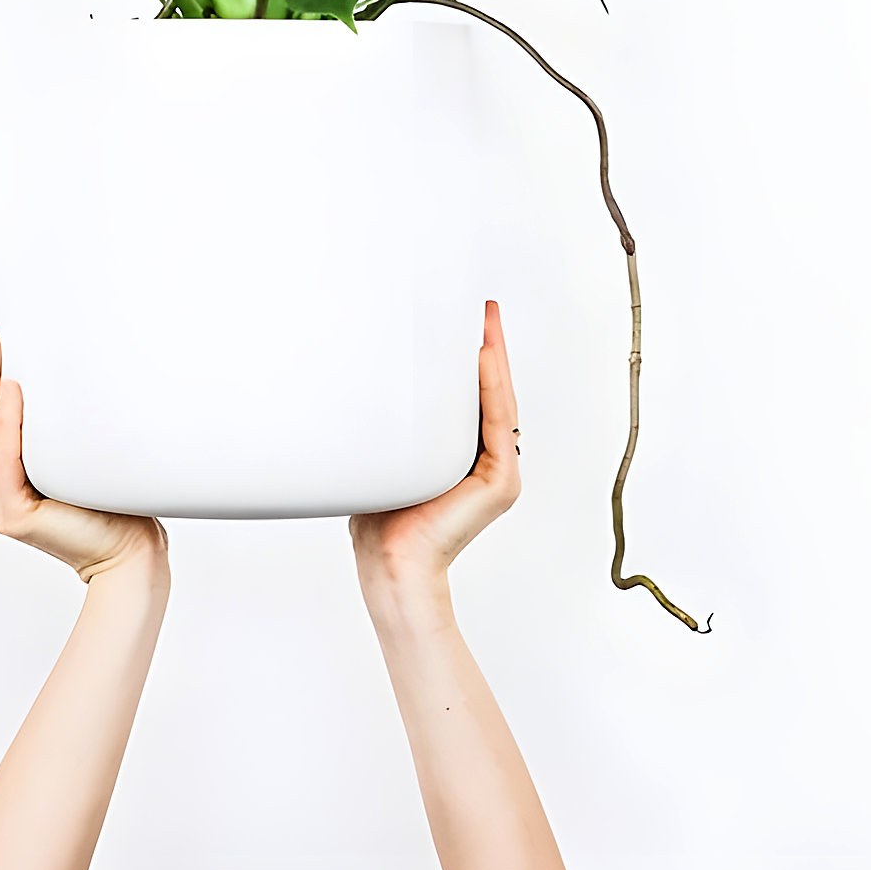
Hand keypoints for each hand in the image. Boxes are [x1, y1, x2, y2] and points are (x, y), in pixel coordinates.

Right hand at [0, 327, 167, 584]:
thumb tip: (59, 379)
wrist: (131, 552)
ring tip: (2, 351)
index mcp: (6, 484)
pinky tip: (16, 392)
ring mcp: (1, 509)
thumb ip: (58, 432)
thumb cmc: (113, 505)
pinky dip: (8, 424)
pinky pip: (6, 461)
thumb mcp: (78, 457)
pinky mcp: (16, 517)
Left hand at [351, 300, 521, 589]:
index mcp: (465, 455)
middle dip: (488, 347)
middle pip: (492, 391)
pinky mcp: (501, 481)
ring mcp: (500, 472)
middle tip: (483, 308)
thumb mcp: (390, 453)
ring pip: (498, 400)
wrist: (392, 561)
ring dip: (493, 359)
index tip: (468, 320)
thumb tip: (370, 376)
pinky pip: (497, 421)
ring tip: (486, 322)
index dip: (475, 357)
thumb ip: (395, 421)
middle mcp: (488, 461)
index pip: (475, 396)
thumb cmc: (383, 516)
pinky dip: (491, 387)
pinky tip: (483, 356)